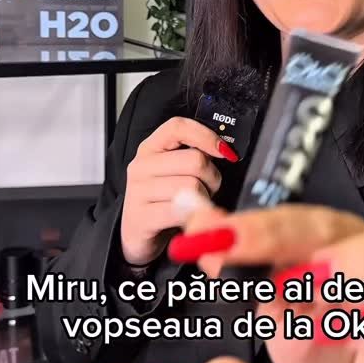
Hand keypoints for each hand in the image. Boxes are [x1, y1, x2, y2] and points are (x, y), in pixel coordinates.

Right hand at [121, 116, 236, 265]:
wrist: (138, 235)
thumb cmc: (163, 200)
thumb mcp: (175, 172)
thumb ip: (194, 156)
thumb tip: (226, 150)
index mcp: (150, 148)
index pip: (178, 127)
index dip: (206, 136)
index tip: (224, 151)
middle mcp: (141, 166)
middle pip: (194, 160)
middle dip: (212, 177)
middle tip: (209, 189)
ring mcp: (138, 192)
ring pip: (192, 186)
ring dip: (204, 199)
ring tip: (196, 204)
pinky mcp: (141, 218)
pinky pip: (181, 212)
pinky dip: (194, 216)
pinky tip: (189, 218)